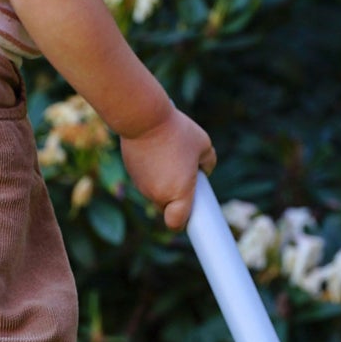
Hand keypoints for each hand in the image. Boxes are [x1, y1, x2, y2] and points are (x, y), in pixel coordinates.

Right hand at [121, 104, 215, 229]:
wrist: (143, 118)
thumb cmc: (177, 131)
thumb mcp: (203, 144)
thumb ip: (208, 162)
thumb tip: (204, 171)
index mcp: (179, 192)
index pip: (177, 223)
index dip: (183, 223)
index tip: (191, 214)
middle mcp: (158, 194)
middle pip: (167, 209)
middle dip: (176, 200)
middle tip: (186, 179)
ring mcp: (142, 186)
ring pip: (155, 194)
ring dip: (164, 185)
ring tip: (171, 159)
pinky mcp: (132, 174)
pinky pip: (146, 181)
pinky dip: (152, 174)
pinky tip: (158, 155)